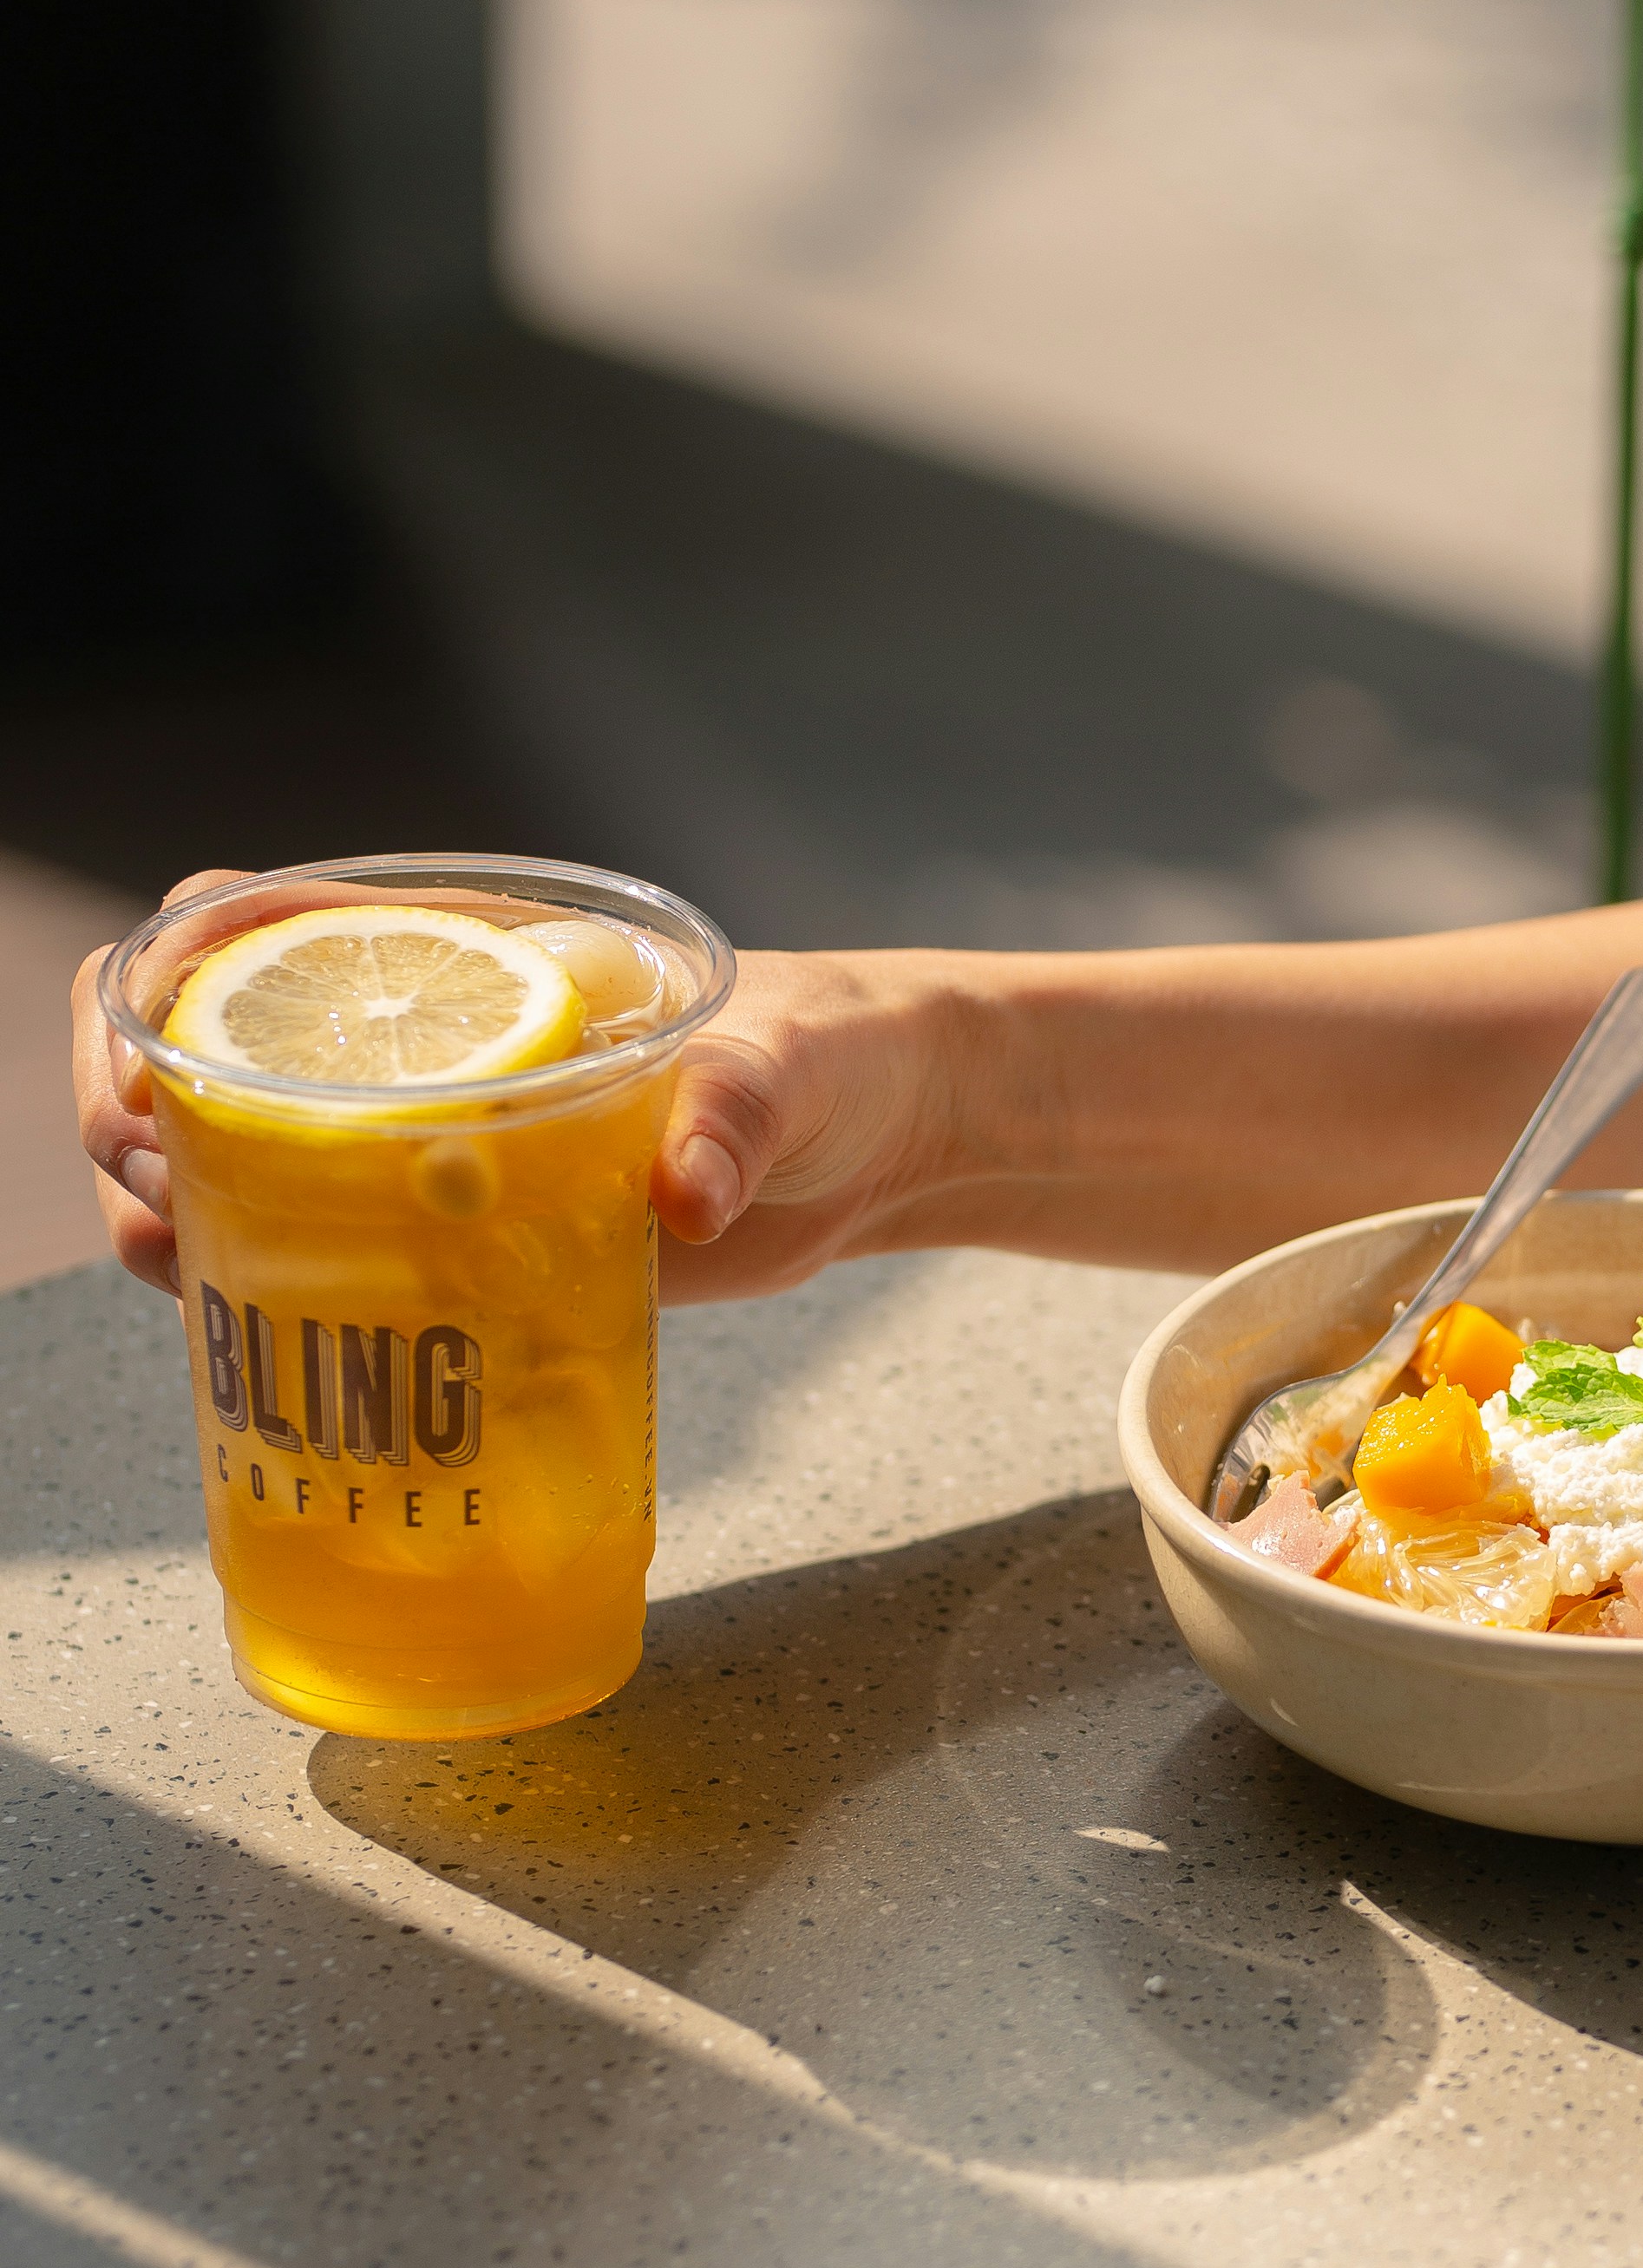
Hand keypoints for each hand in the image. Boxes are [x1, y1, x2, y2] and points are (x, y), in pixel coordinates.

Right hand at [73, 900, 962, 1309]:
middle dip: (131, 1114)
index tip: (153, 1060)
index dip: (164, 974)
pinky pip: (320, 1259)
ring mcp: (426, 1148)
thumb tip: (691, 1195)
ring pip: (231, 1162)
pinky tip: (253, 1346)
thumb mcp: (791, 1065)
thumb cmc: (836, 1054)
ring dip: (166, 1210)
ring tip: (181, 1269)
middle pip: (199, 1052)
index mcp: (469, 954)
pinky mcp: (460, 1246)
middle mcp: (421, 1042)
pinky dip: (256, 1294)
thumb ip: (740, 1111)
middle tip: (156, 1196)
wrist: (885, 1143)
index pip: (252, 921)